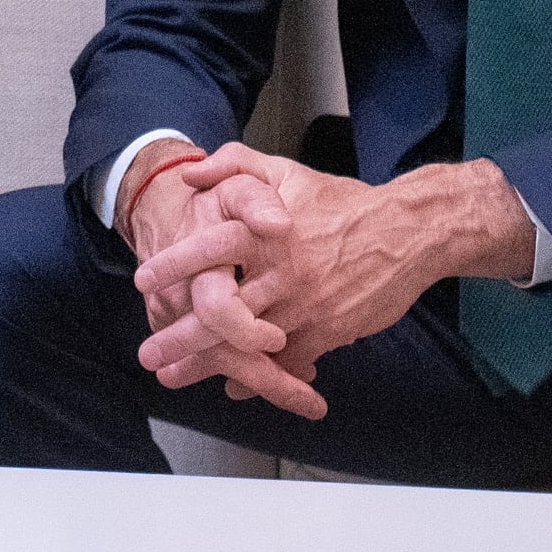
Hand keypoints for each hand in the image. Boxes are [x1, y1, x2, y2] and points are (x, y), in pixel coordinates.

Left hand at [131, 147, 539, 412]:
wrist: (409, 232)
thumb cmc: (343, 204)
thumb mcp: (287, 172)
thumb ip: (235, 165)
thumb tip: (190, 175)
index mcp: (267, 232)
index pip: (211, 249)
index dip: (175, 265)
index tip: (142, 282)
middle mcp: (282, 271)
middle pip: (222, 311)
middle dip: (180, 336)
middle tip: (149, 354)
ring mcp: (305, 306)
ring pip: (248, 343)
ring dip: (209, 364)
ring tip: (175, 377)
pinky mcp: (327, 331)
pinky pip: (286, 362)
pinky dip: (260, 376)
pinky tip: (235, 386)